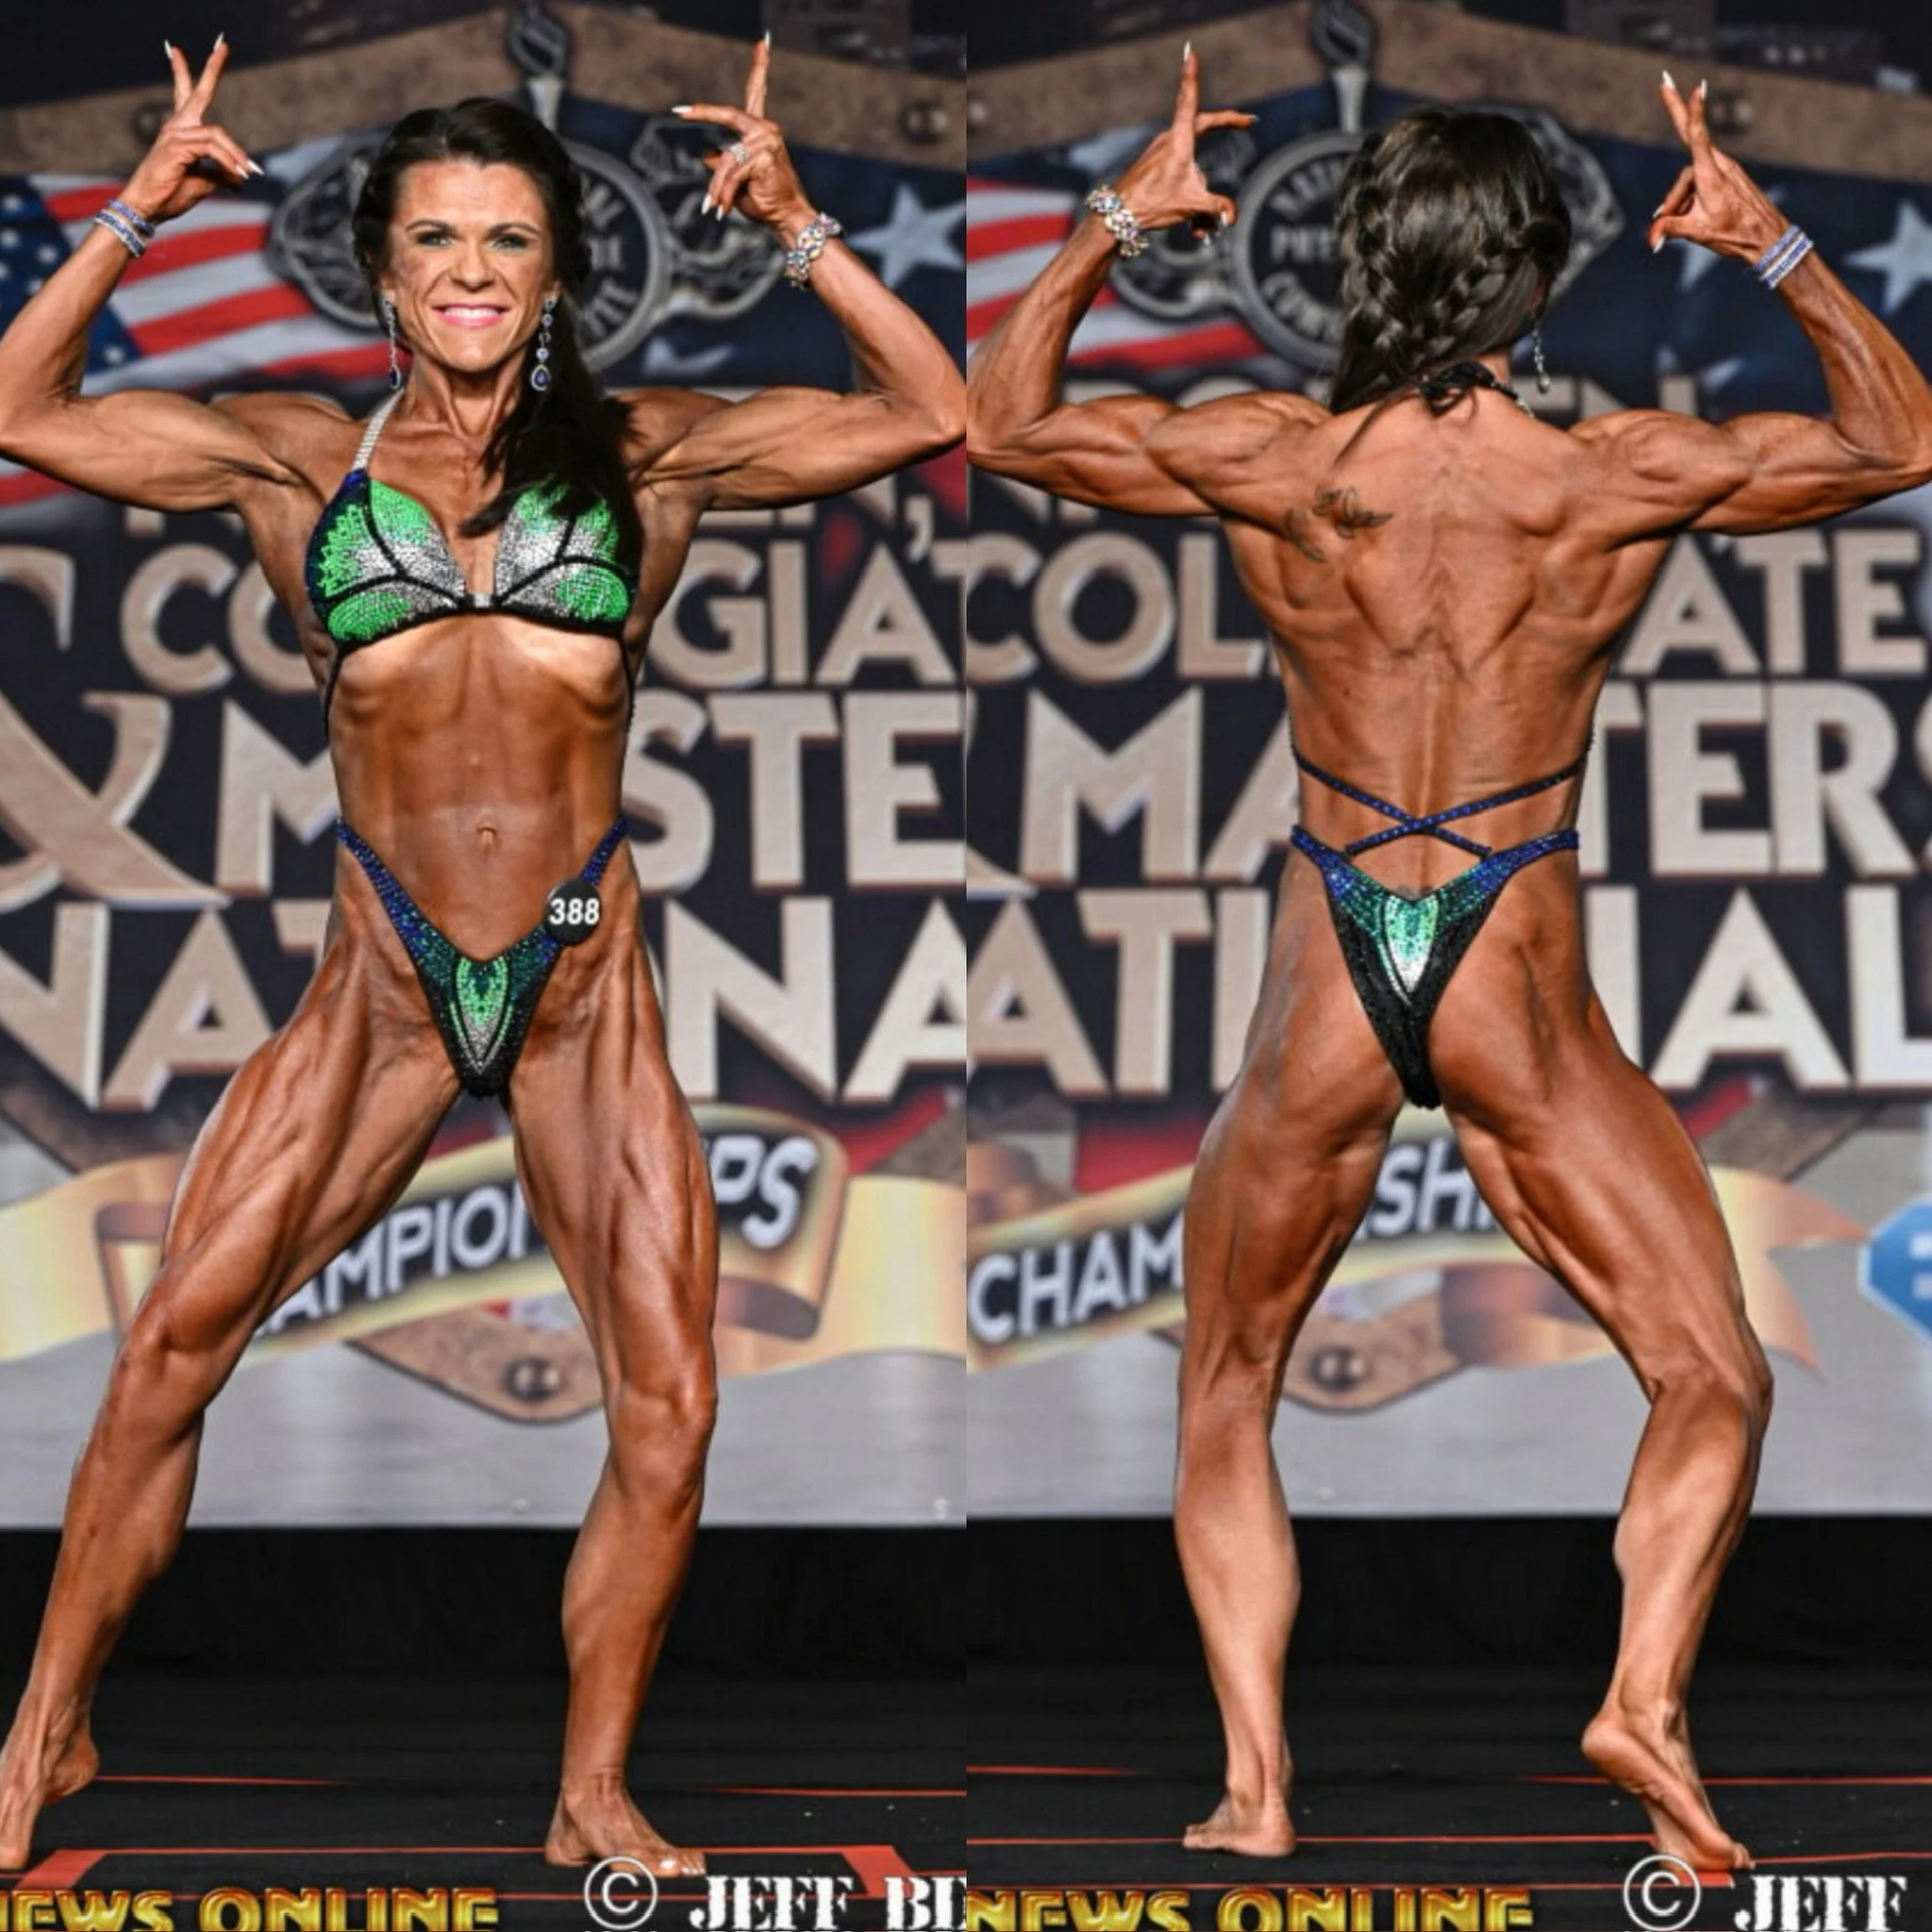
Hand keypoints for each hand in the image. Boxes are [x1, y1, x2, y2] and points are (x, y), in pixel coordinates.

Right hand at [119, 37, 259, 225]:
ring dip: (236, 156)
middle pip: (197, 93)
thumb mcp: (204, 182)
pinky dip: (229, 163)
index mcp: (179, 131)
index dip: (184, 72)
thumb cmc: (171, 195)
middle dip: (212, 68)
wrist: (148, 207)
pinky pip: (213, 150)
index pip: (185, 96)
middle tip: (223, 45)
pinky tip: (237, 177)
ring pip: (217, 135)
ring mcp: (175, 135)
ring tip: (248, 174)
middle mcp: (176, 127)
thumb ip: (222, 173)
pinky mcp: (177, 147)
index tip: (176, 50)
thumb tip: (241, 176)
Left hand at [673, 38, 814, 241]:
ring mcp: (766, 141)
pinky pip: (732, 174)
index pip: (758, 92)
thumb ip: (724, 163)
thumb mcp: (737, 178)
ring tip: (712, 207)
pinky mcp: (763, 158)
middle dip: (703, 112)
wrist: (788, 218)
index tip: (762, 43)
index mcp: (762, 130)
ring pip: (726, 160)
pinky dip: (723, 194)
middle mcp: (766, 130)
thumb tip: (706, 155)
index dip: (759, 69)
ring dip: (717, 187)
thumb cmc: (764, 199)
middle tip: (680, 111)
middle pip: (728, 114)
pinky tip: (721, 209)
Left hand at [1111, 46, 1254, 235]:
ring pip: (1194, 170)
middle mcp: (1169, 142)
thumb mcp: (1191, 205)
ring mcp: (1161, 155)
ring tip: (1202, 229)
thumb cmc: (1152, 205)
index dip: (1192, 77)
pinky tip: (1194, 231)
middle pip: (1202, 126)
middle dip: (1223, 126)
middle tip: (1244, 123)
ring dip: (1203, 198)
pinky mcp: (1156, 171)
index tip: (1191, 54)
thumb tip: (1232, 217)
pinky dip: (1191, 204)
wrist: (1117, 218)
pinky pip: (1181, 181)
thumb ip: (1217, 208)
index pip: (1188, 100)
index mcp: (1179, 140)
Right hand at [1648, 74, 1785, 261]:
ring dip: (1677, 203)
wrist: (1767, 238)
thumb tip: (1651, 235)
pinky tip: (1688, 221)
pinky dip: (1686, 203)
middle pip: (1687, 145)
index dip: (1695, 113)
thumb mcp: (1699, 233)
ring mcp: (1722, 171)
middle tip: (1664, 80)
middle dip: (1675, 109)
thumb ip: (1671, 229)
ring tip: (1677, 230)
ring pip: (1686, 179)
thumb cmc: (1736, 235)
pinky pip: (1696, 185)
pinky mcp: (1724, 179)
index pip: (1699, 137)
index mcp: (1711, 176)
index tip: (1695, 89)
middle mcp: (1717, 167)